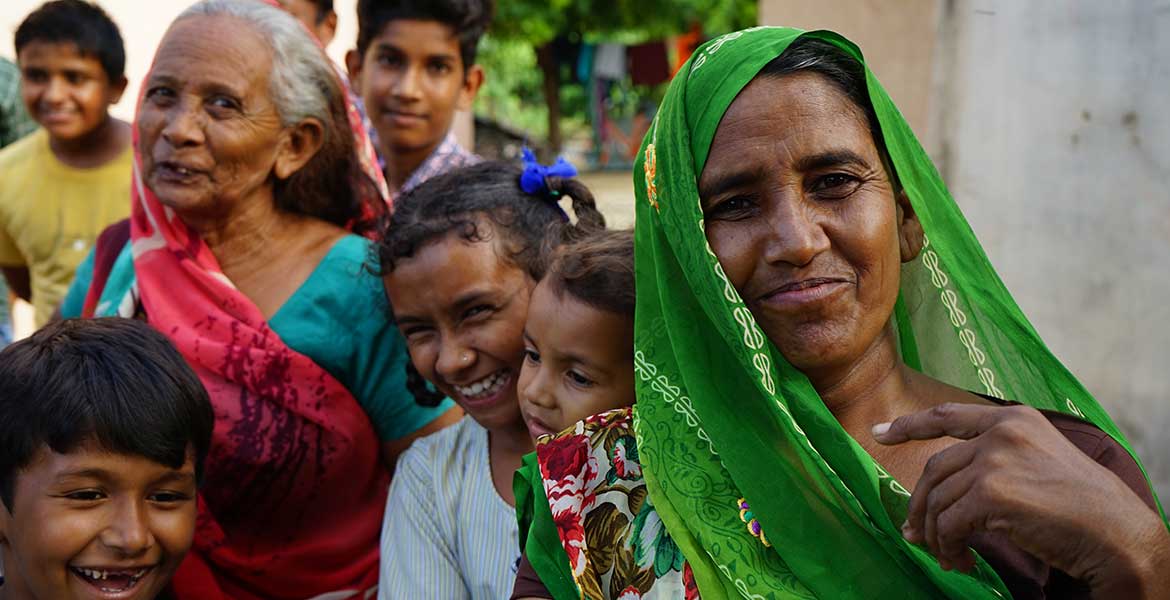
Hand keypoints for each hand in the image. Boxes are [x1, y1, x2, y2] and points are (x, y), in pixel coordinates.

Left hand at [872, 403, 1169, 596]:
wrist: (1116, 533)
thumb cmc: (1083, 507)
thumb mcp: (1039, 462)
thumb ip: (995, 461)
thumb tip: (937, 495)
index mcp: (1014, 418)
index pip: (948, 415)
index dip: (909, 426)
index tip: (879, 434)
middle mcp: (1001, 433)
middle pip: (934, 469)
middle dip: (920, 506)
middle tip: (915, 536)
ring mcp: (995, 460)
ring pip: (938, 501)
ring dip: (936, 536)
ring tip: (949, 557)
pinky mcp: (991, 493)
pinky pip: (948, 524)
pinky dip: (948, 547)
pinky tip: (962, 561)